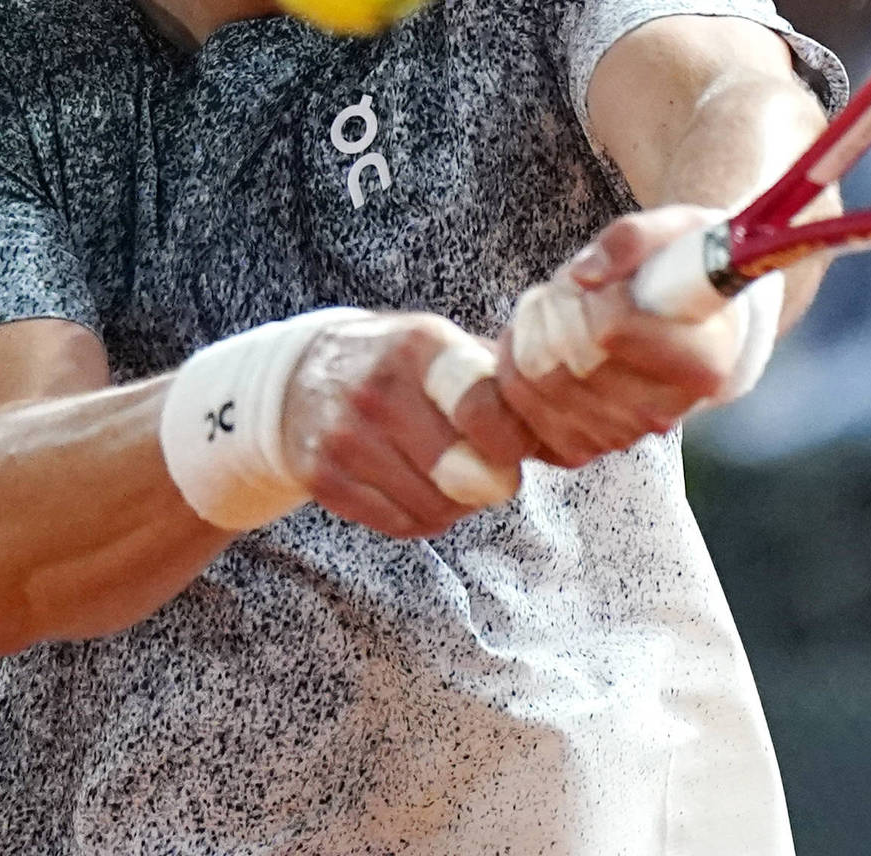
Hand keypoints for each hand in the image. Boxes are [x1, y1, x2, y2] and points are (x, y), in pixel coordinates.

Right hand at [280, 312, 536, 538]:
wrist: (299, 377)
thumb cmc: (397, 365)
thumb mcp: (445, 348)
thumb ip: (503, 385)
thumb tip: (571, 435)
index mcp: (420, 345)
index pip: (481, 405)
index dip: (510, 441)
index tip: (513, 448)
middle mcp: (377, 389)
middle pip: (463, 473)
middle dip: (489, 480)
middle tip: (489, 469)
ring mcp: (344, 436)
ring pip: (435, 506)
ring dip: (457, 504)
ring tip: (447, 475)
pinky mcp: (322, 477)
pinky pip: (401, 525)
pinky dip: (421, 517)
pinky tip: (414, 486)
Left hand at [495, 205, 745, 467]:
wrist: (682, 320)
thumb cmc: (681, 272)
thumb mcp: (676, 231)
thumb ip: (635, 240)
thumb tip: (587, 274)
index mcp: (702, 359)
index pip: (611, 332)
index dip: (589, 300)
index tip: (597, 283)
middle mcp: (665, 409)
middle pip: (568, 364)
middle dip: (552, 315)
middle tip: (566, 292)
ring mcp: (621, 433)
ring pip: (538, 390)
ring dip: (527, 342)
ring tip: (553, 316)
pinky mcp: (583, 448)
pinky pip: (522, 421)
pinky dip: (514, 378)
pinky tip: (534, 350)